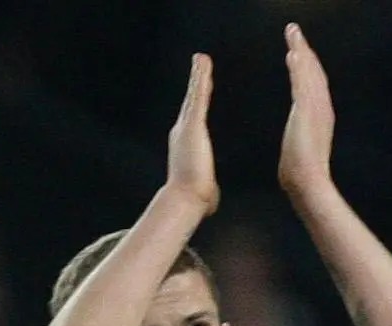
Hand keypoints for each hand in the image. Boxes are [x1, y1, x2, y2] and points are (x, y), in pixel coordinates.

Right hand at [167, 52, 218, 214]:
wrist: (185, 199)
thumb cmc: (195, 198)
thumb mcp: (202, 188)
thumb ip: (206, 187)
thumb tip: (209, 203)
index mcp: (186, 145)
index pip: (193, 117)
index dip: (196, 101)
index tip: (200, 89)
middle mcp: (182, 132)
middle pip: (191, 101)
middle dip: (195, 81)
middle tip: (199, 63)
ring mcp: (186, 127)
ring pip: (193, 95)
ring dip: (197, 75)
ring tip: (201, 57)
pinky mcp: (192, 125)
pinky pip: (198, 96)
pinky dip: (200, 79)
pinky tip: (203, 65)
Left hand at [278, 23, 334, 196]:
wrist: (308, 184)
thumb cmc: (299, 173)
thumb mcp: (297, 147)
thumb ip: (298, 137)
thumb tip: (295, 142)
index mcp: (316, 114)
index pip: (310, 83)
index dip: (304, 64)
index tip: (295, 49)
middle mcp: (321, 107)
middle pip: (313, 71)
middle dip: (304, 49)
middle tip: (293, 30)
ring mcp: (317, 109)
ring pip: (309, 73)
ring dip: (301, 51)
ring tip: (292, 33)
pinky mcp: (308, 113)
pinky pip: (303, 85)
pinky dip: (299, 68)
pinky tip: (293, 53)